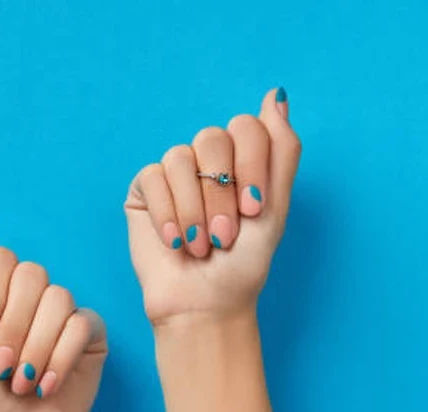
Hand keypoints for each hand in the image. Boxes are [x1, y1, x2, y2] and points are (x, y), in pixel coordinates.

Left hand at [0, 213, 107, 411]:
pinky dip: (60, 358)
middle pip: (33, 276)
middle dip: (12, 328)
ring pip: (60, 300)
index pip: (2, 259)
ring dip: (35, 348)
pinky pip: (83, 325)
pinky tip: (47, 386)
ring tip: (21, 383)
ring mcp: (65, 314)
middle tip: (0, 369)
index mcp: (0, 291)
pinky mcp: (92, 337)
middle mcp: (34, 297)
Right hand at [125, 89, 300, 326]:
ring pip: (179, 158)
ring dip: (194, 211)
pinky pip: (152, 178)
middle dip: (221, 195)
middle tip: (225, 236)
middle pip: (212, 138)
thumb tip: (275, 93)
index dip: (250, 168)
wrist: (205, 303)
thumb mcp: (275, 209)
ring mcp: (175, 173)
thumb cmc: (242, 264)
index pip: (247, 127)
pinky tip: (174, 242)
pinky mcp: (144, 190)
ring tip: (200, 245)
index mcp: (243, 159)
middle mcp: (208, 160)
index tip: (254, 211)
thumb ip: (282, 150)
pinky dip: (167, 214)